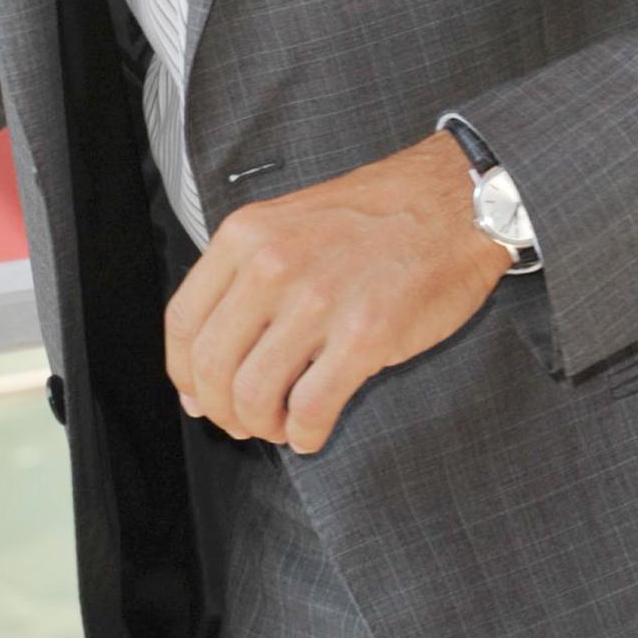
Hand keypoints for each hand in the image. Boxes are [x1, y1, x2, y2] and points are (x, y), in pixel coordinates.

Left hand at [163, 134, 507, 455]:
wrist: (454, 203)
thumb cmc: (376, 217)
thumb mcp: (289, 223)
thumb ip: (244, 280)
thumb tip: (204, 366)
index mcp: (247, 236)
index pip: (183, 322)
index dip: (184, 374)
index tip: (200, 394)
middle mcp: (273, 265)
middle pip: (211, 366)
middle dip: (221, 410)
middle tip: (242, 421)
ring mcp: (318, 301)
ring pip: (253, 394)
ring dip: (261, 426)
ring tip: (281, 424)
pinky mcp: (364, 334)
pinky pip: (310, 408)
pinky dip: (304, 434)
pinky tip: (312, 431)